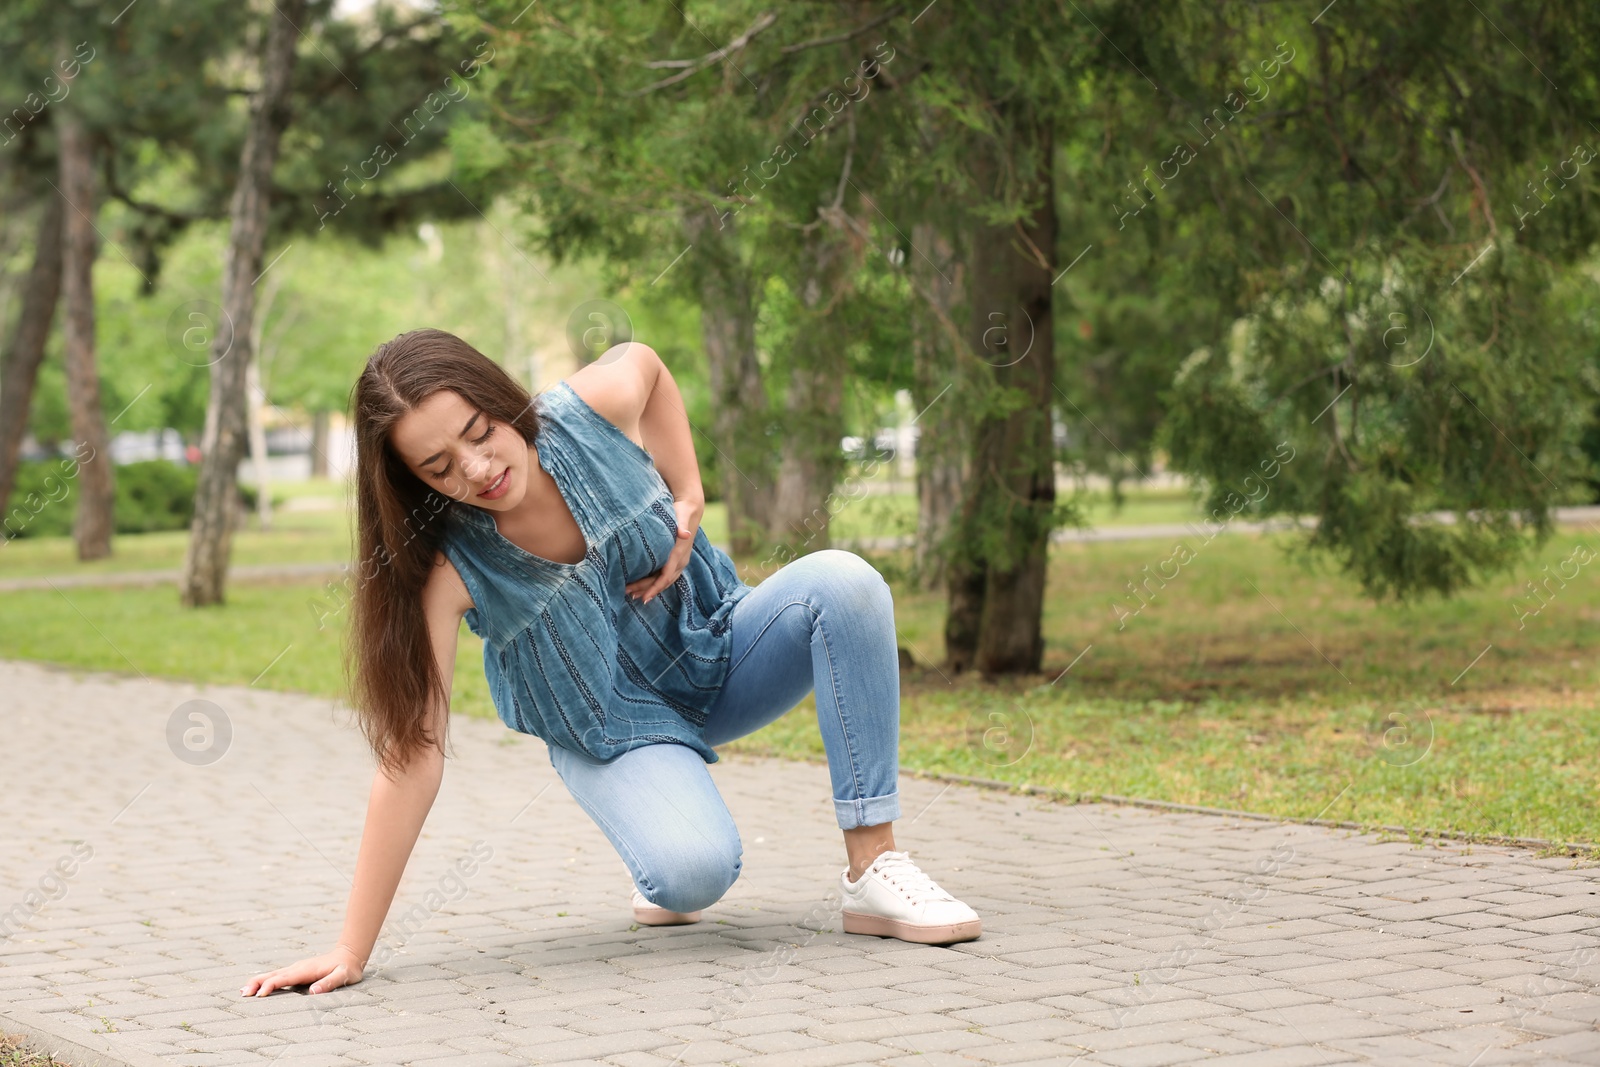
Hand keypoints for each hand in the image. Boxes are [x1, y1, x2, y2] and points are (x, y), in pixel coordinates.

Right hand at [239, 945, 363, 996]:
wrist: (350, 954)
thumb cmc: (347, 968)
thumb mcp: (343, 976)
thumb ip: (329, 983)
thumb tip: (313, 992)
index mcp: (305, 970)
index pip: (284, 978)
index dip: (271, 986)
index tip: (260, 995)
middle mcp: (298, 968)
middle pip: (273, 975)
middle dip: (257, 983)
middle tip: (242, 993)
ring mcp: (296, 969)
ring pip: (273, 975)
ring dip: (258, 982)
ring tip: (243, 991)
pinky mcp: (297, 971)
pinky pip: (278, 976)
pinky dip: (265, 981)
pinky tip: (258, 987)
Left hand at [626, 496, 702, 603]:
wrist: (690, 509)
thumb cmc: (681, 512)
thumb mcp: (680, 517)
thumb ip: (681, 525)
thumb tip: (685, 534)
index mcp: (679, 553)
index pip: (666, 576)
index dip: (655, 588)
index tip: (644, 598)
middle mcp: (681, 560)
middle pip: (663, 582)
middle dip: (647, 590)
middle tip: (629, 595)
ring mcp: (680, 561)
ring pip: (664, 581)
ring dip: (649, 588)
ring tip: (633, 594)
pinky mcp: (676, 560)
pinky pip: (665, 576)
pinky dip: (654, 582)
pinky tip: (643, 586)